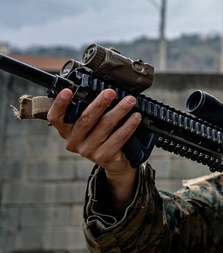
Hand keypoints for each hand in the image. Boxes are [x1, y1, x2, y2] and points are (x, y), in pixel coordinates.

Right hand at [47, 88, 139, 207]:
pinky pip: (118, 137)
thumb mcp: (91, 124)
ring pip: (104, 126)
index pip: (56, 117)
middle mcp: (74, 141)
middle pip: (85, 119)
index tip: (67, 91)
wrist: (114, 162)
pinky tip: (135, 117)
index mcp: (66, 130)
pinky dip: (128, 125)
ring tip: (130, 101)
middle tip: (111, 92)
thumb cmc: (102, 136)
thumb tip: (103, 90)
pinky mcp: (103, 156)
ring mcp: (88, 150)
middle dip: (99, 103)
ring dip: (119, 111)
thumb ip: (90, 110)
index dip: (60, 104)